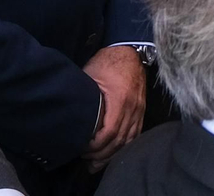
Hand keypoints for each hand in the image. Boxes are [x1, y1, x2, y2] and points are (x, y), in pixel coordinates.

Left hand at [82, 46, 145, 165]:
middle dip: (102, 155)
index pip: (110, 132)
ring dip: (113, 153)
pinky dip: (125, 145)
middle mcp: (134, 106)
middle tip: (86, 160)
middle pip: (120, 140)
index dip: (96, 146)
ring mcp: (140, 108)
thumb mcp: (90, 77)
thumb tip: (72, 118)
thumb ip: (85, 99)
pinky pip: (136, 132)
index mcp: (121, 99)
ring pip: (129, 139)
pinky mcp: (142, 108)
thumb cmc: (107, 62)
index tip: (83, 148)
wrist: (129, 50)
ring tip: (98, 163)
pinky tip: (115, 151)